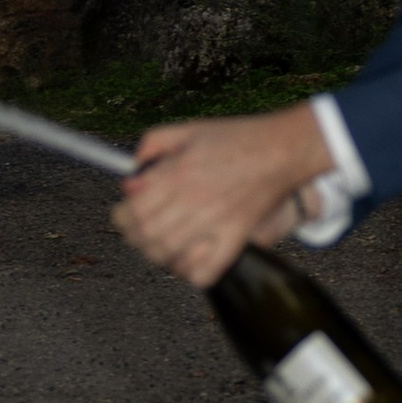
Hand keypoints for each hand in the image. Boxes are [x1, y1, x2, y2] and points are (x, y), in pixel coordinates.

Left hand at [110, 101, 327, 286]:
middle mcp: (192, 199)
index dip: (120, 218)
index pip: (132, 210)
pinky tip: (188, 261)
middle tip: (139, 234)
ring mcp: (214, 222)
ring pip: (169, 256)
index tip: (122, 216)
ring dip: (158, 256)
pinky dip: (190, 273)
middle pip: (146, 236)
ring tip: (161, 247)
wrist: (282, 148)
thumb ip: (152, 146)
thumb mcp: (186, 129)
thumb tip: (131, 179)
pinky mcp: (235, 237)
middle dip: (135, 239)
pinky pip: (205, 271)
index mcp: (176, 173)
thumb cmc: (237, 138)